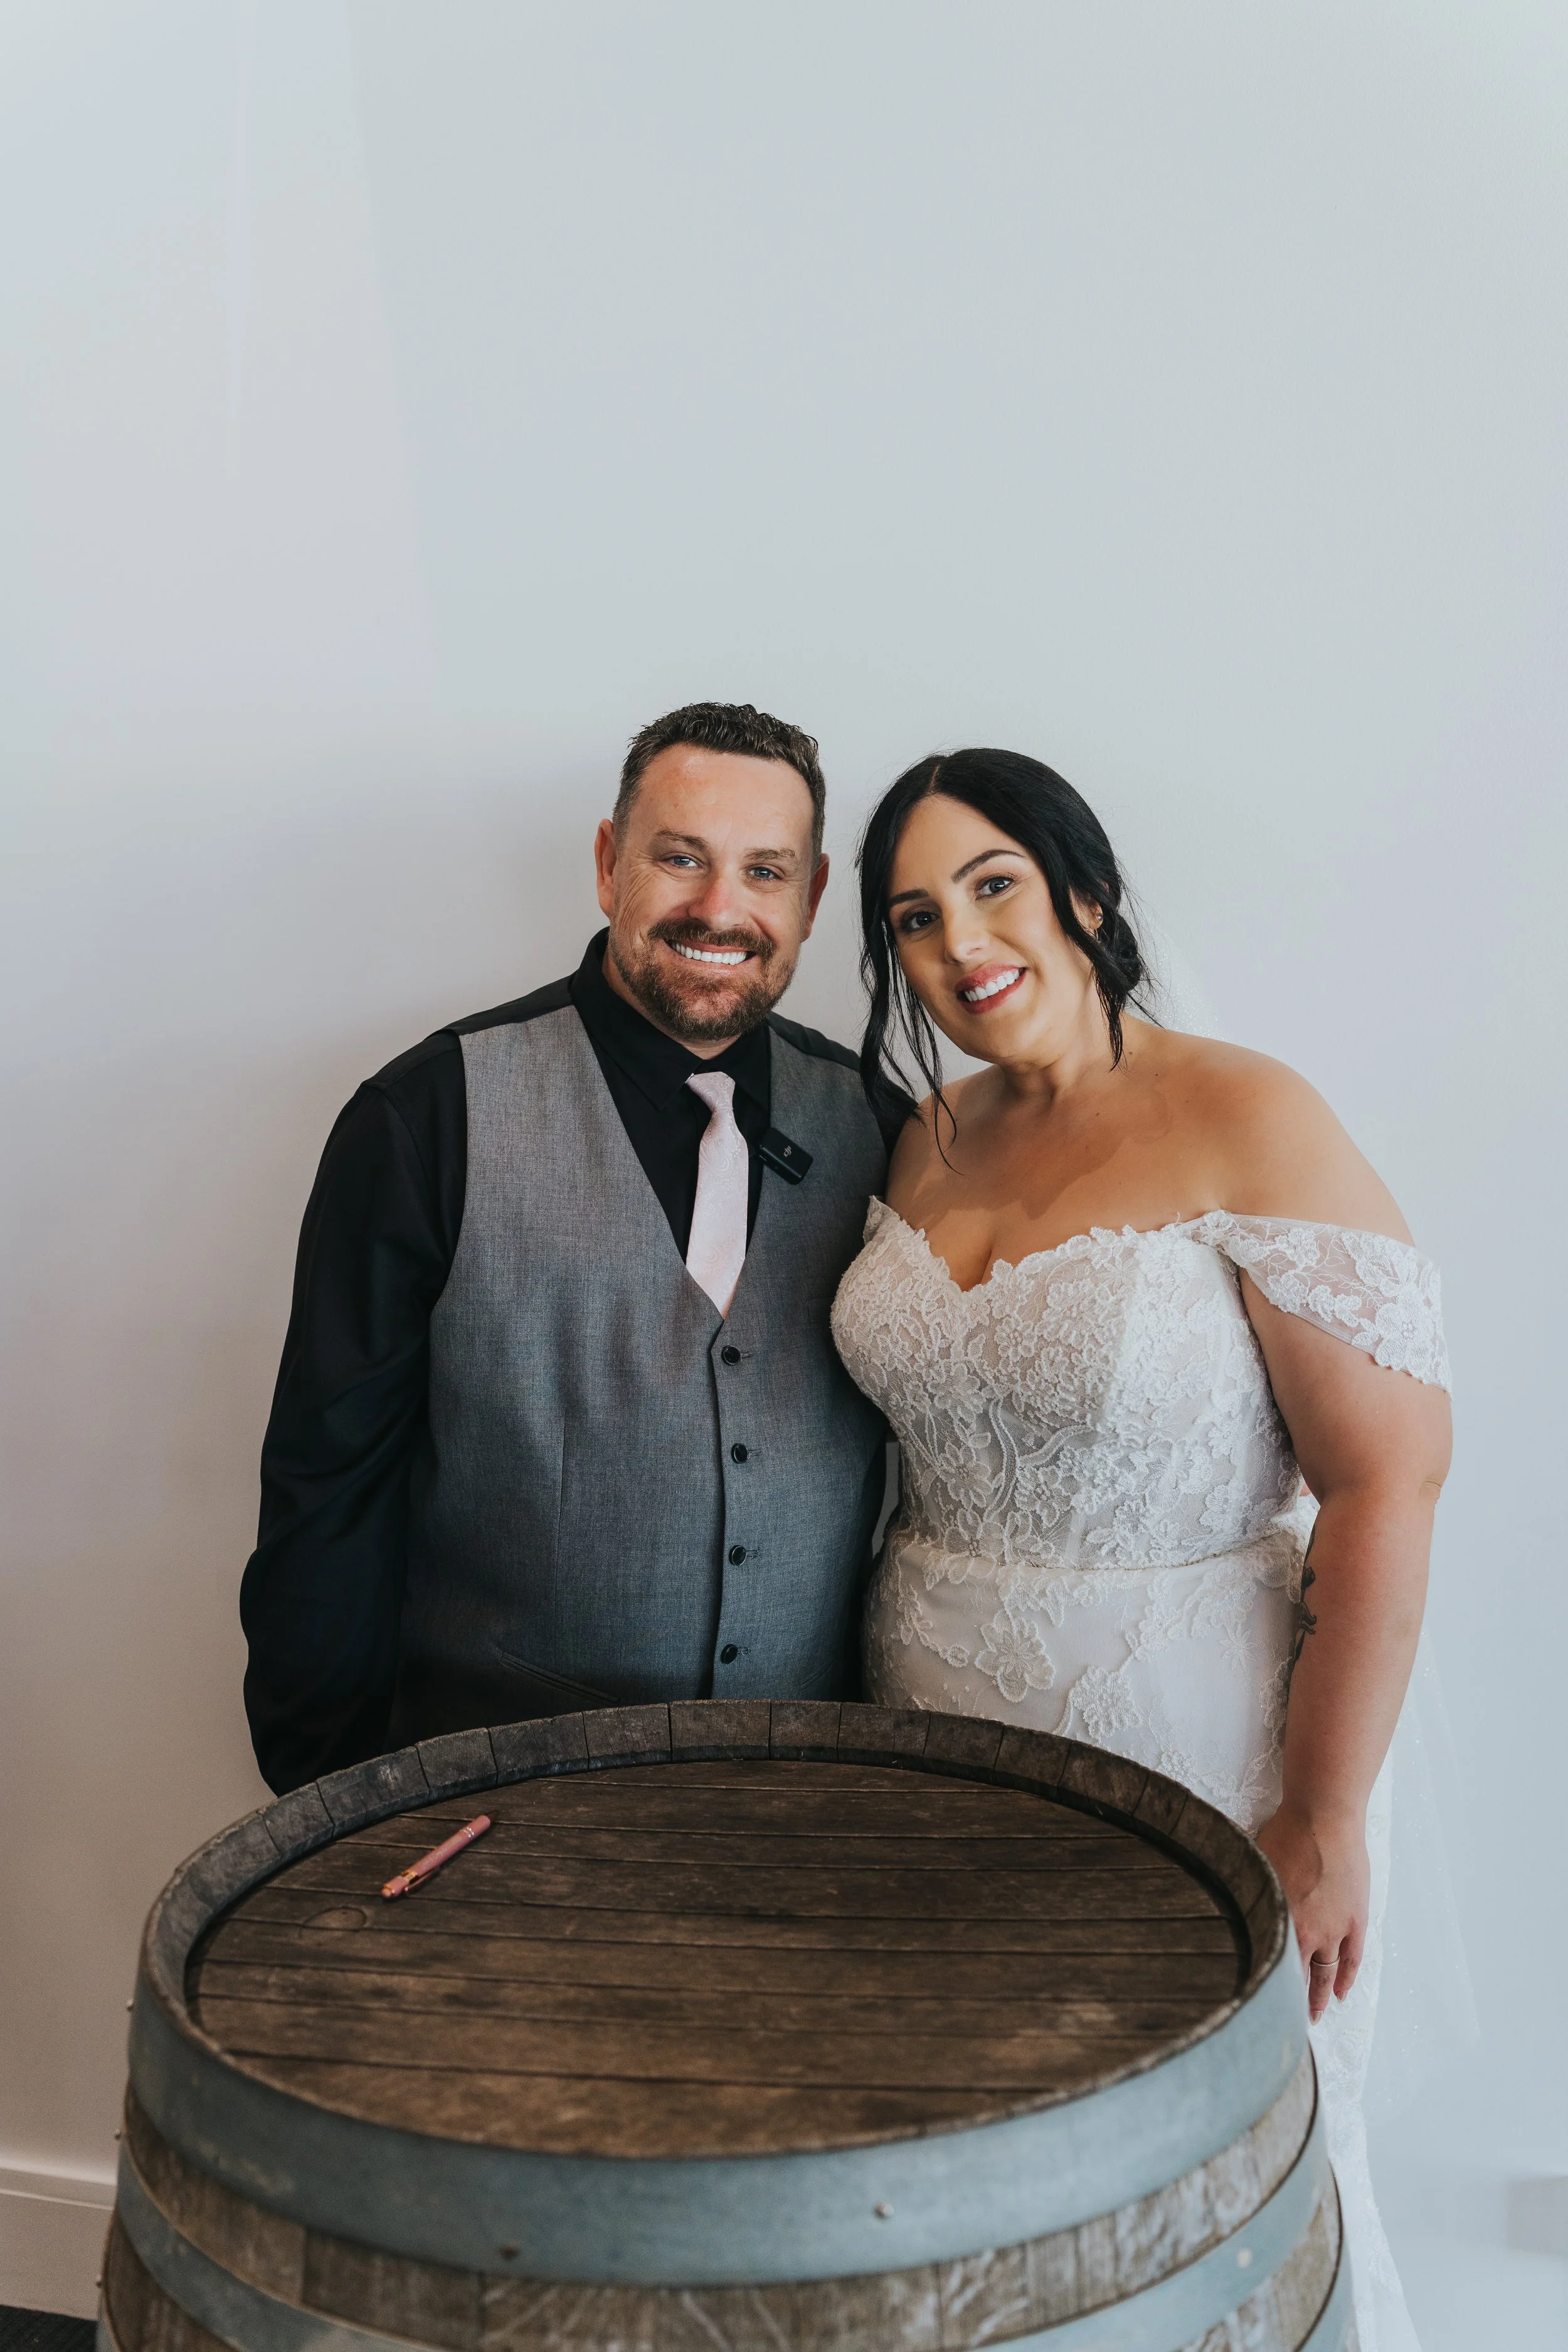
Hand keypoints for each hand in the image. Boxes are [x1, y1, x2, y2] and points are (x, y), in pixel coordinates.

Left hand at [1254, 1802, 1369, 2023]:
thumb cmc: (1285, 1835)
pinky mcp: (1356, 1918)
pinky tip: (1342, 1993)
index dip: (1265, 1988)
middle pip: (1299, 1978)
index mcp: (1280, 1920)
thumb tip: (1230, 1905)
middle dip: (1291, 2002)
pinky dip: (1347, 1978)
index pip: (1271, 1967)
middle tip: (1284, 2023)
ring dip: (1321, 1998)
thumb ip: (1249, 1893)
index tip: (1258, 2008)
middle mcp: (1309, 1932)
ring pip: (1328, 1975)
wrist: (1324, 1817)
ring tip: (1314, 2016)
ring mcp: (1337, 1928)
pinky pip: (1353, 1958)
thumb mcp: (1255, 1866)